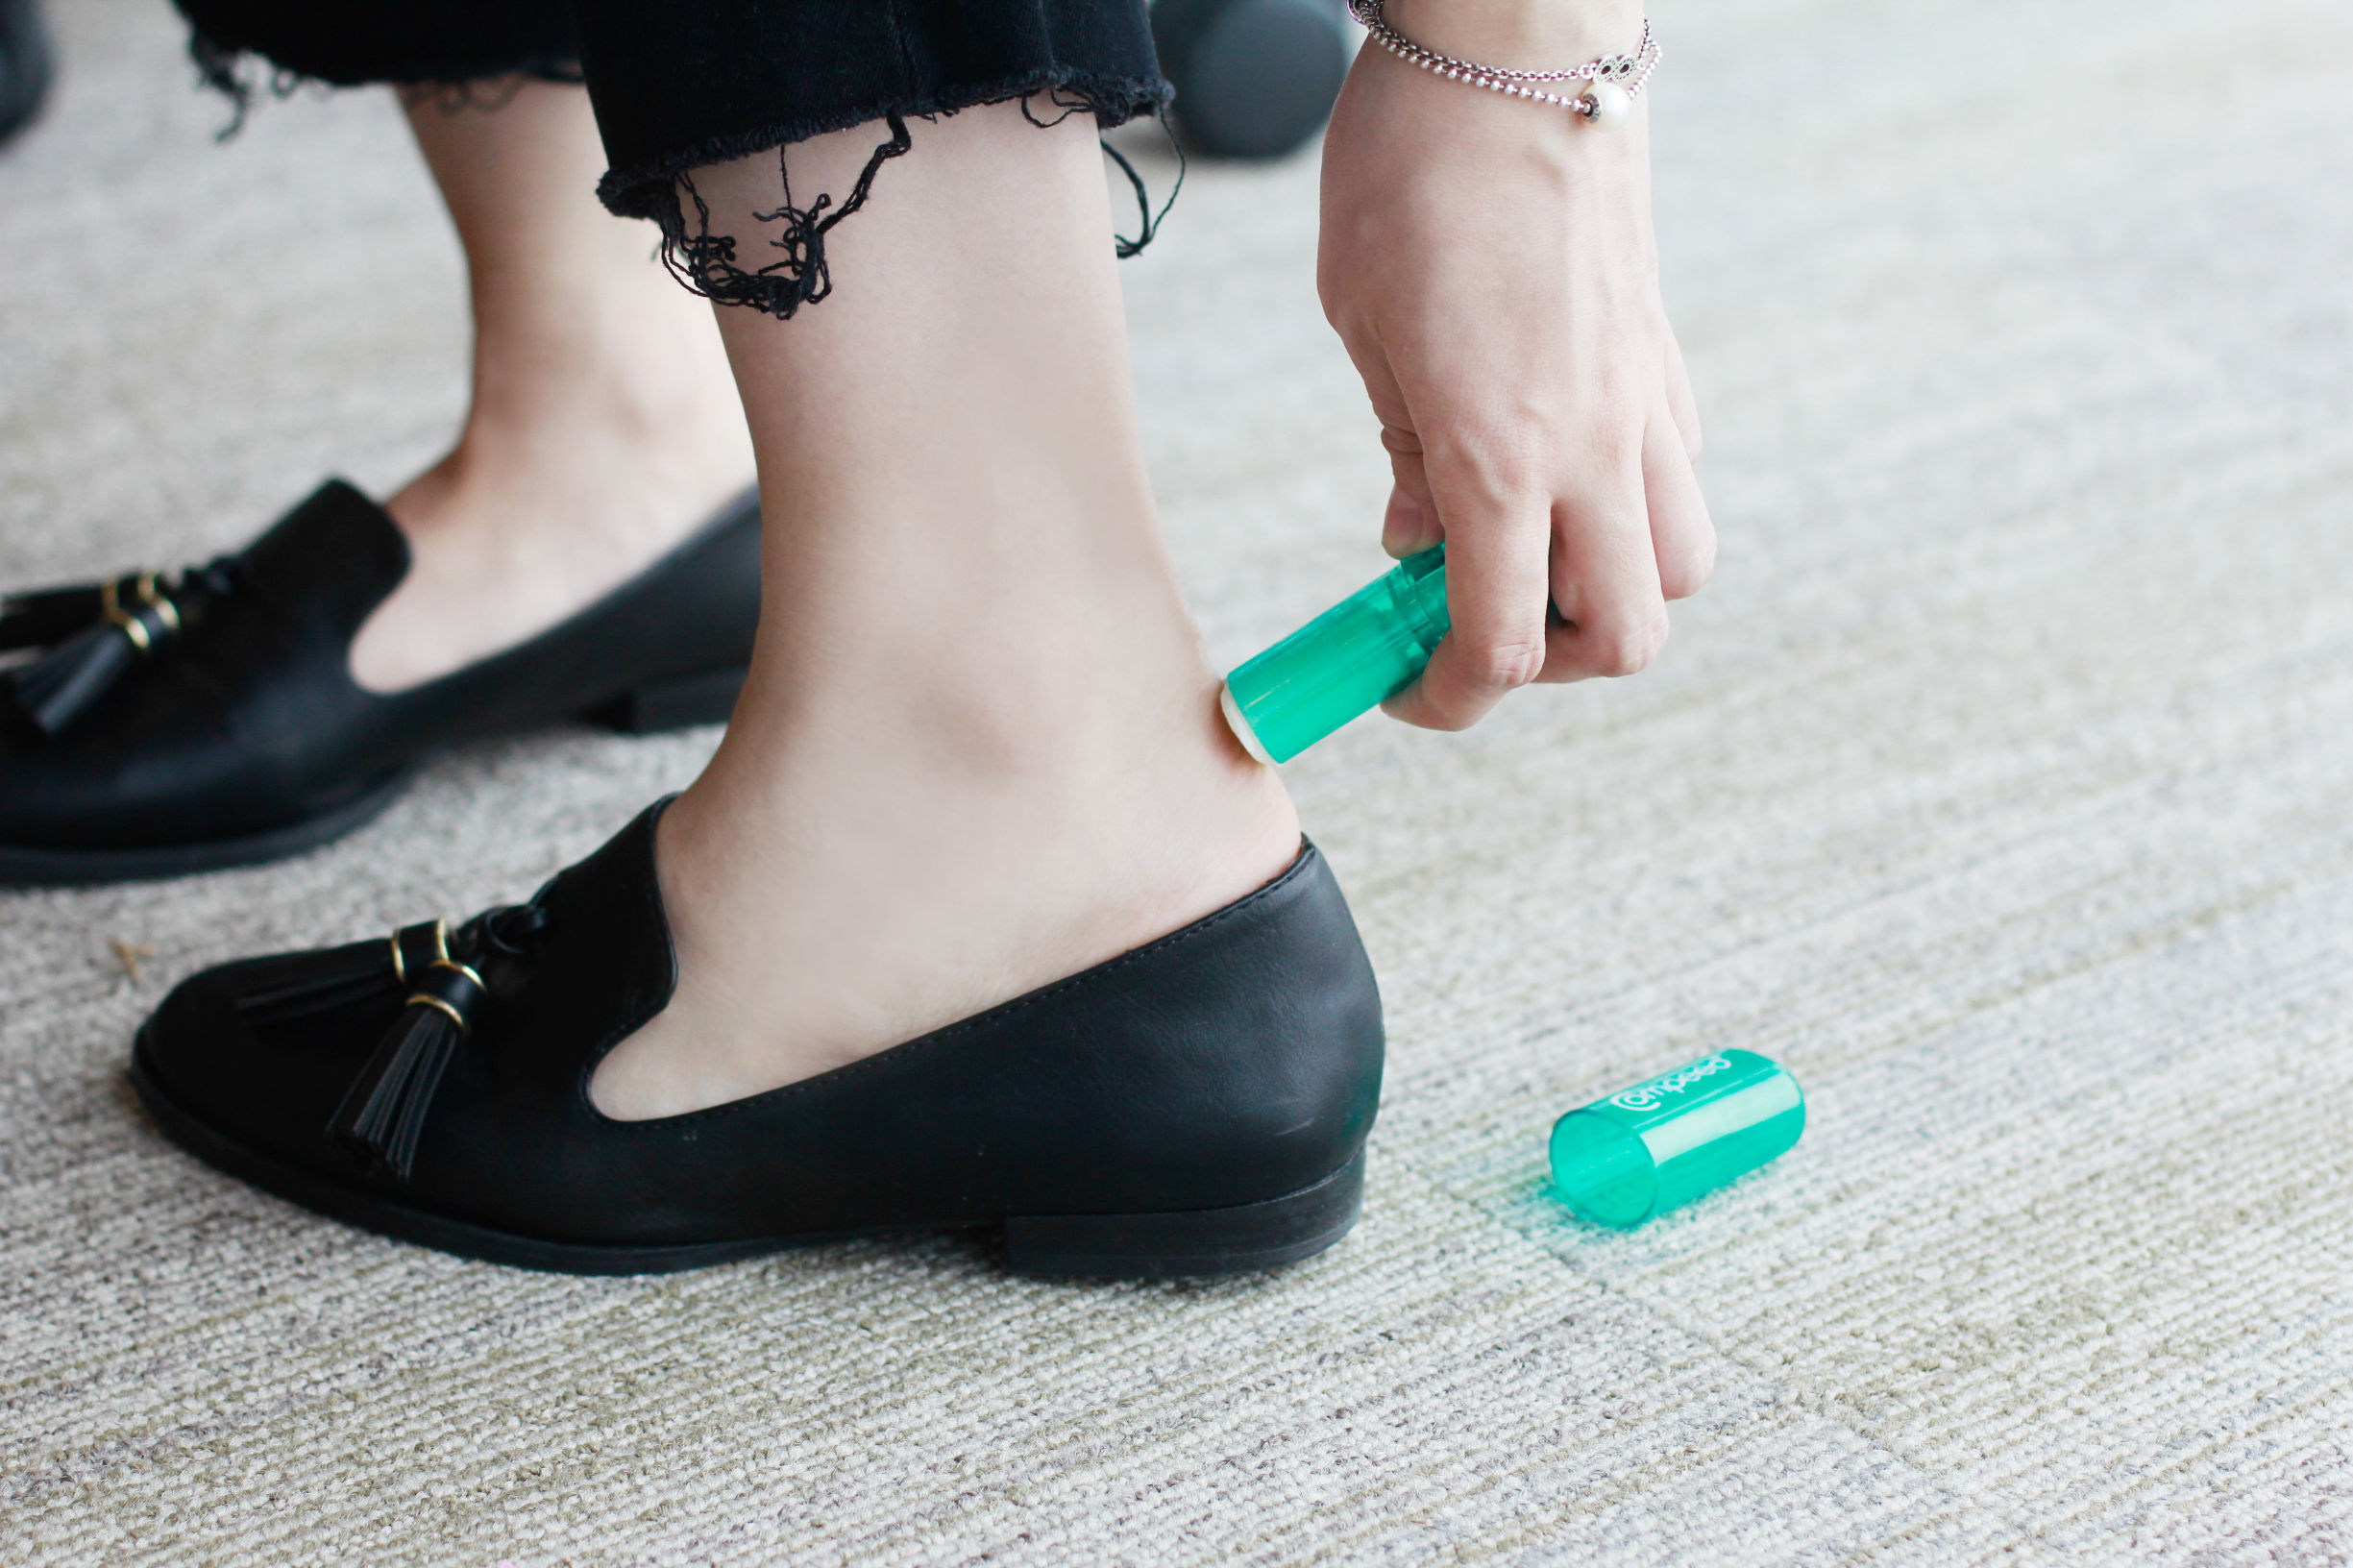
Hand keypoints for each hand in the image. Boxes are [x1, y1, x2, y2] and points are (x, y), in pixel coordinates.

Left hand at [1317, 2, 1710, 729]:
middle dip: (1545, 663)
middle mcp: (1596, 445)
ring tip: (1524, 555)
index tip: (1401, 689)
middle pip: (1625, 635)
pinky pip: (1675, 480)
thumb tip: (1418, 544)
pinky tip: (1555, 473)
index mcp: (1502, 452)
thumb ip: (1406, 454)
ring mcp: (1646, 404)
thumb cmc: (1413, 173)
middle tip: (1467, 622)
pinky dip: (1625, 513)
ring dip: (1606, 593)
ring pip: (1677, 566)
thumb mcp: (1368, 330)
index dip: (1447, 698)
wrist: (1514, 50)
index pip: (1499, 644)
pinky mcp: (1665, 363)